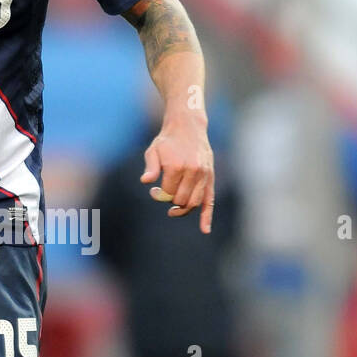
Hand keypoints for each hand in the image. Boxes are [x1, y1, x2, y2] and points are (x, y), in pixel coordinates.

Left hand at [141, 113, 214, 230]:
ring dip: (183, 209)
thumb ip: (150, 167)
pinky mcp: (210, 177)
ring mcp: (203, 175)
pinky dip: (207, 216)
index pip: (166, 193)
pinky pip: (210, 200)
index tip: (153, 189)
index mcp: (176, 166)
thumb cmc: (167, 140)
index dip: (158, 195)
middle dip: (170, 202)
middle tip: (162, 195)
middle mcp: (192, 172)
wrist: (188, 126)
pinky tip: (204, 230)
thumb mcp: (153, 150)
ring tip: (173, 209)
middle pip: (180, 200)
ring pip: (194, 203)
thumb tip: (146, 182)